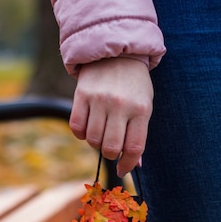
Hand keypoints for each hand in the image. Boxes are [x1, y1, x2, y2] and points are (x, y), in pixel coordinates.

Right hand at [69, 58, 153, 176]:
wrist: (116, 53)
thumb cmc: (134, 85)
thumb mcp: (144, 106)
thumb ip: (138, 134)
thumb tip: (134, 164)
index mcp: (140, 110)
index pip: (134, 147)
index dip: (128, 164)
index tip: (123, 169)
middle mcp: (120, 105)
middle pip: (111, 148)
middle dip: (111, 154)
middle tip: (111, 146)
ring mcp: (99, 100)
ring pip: (93, 140)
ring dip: (96, 143)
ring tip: (101, 133)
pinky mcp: (81, 95)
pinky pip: (77, 128)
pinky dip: (81, 134)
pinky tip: (88, 126)